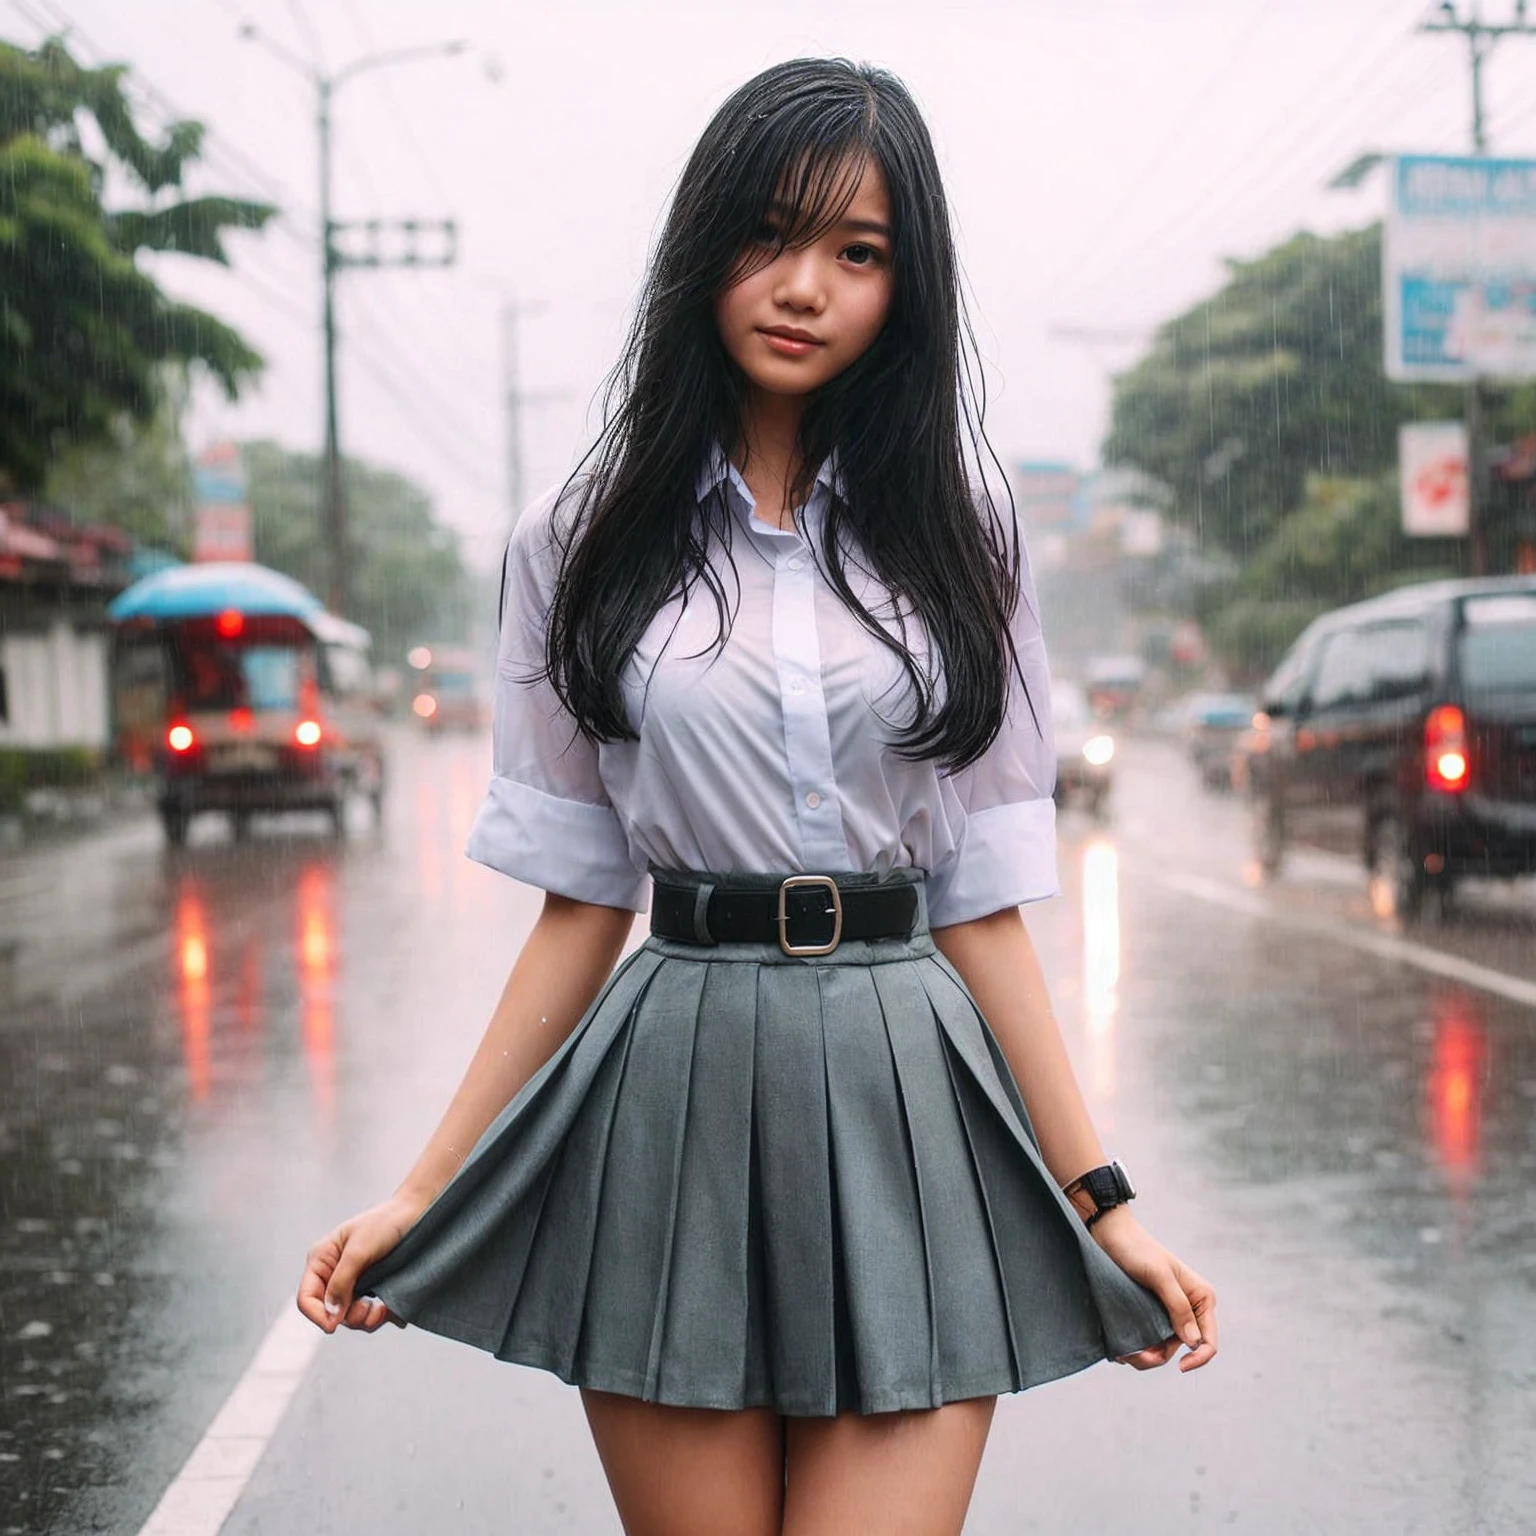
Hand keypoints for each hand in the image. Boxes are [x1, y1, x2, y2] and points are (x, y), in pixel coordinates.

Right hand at [296, 1196, 420, 1334]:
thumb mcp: (359, 1250)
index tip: (334, 1325)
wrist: (417, 1213)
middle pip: (329, 1312)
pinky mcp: (372, 1288)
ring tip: (381, 1310)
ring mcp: (354, 1283)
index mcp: (322, 1260)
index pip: (306, 1298)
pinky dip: (378, 1315)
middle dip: (349, 1317)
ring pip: (349, 1316)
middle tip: (369, 1309)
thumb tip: (330, 1314)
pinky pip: (369, 1313)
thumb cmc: (385, 1222)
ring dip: (365, 1319)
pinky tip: (390, 1308)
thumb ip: (341, 1282)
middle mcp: (334, 1274)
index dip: (317, 1315)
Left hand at [1088, 1207, 1217, 1372]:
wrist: (1110, 1234)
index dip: (1198, 1358)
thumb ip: (1178, 1306)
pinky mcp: (1151, 1315)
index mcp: (1201, 1299)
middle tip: (1136, 1356)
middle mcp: (1189, 1309)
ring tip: (1125, 1352)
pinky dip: (1137, 1348)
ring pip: (1163, 1348)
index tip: (1180, 1367)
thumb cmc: (1137, 1249)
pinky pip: (1149, 1341)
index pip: (1208, 1341)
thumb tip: (1194, 1341)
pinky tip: (1121, 1347)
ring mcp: (1169, 1314)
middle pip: (1182, 1350)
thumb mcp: (1159, 1275)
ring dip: (1146, 1355)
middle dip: (1160, 1357)